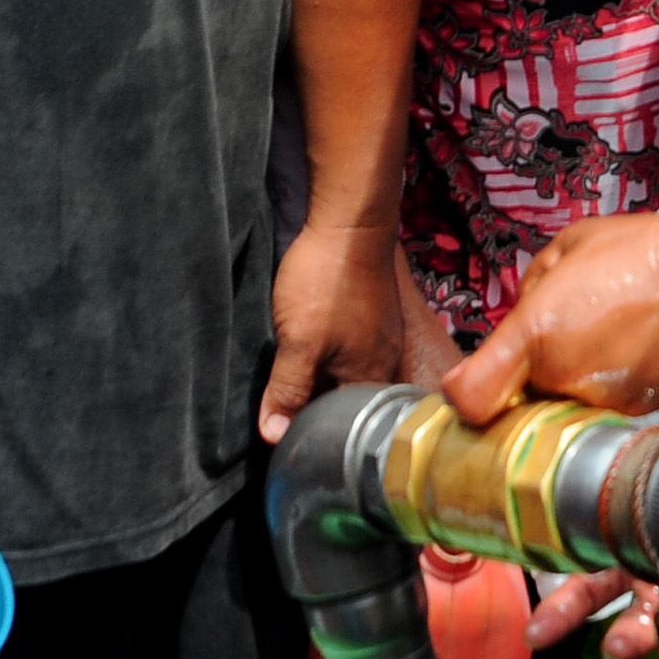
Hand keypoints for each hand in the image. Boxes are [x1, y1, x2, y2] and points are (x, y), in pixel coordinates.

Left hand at [263, 221, 407, 443]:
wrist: (350, 221)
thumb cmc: (327, 282)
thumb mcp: (299, 342)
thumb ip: (288, 391)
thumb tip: (275, 438)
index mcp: (372, 377)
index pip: (344, 427)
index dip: (313, 433)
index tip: (282, 437)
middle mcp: (384, 360)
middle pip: (348, 401)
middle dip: (316, 407)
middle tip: (279, 413)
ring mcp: (380, 334)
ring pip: (346, 373)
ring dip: (319, 379)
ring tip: (288, 382)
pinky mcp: (371, 313)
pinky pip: (348, 349)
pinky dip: (327, 355)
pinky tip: (307, 348)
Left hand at [443, 206, 658, 424]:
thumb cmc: (650, 253)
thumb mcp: (572, 245)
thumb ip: (532, 286)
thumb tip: (523, 313)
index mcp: (535, 335)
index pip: (470, 398)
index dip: (467, 392)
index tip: (477, 380)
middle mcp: (563, 379)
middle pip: (521, 399)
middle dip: (531, 375)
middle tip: (563, 337)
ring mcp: (601, 402)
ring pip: (562, 405)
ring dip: (572, 380)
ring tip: (609, 337)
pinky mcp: (636, 413)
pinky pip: (602, 406)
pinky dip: (609, 386)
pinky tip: (634, 350)